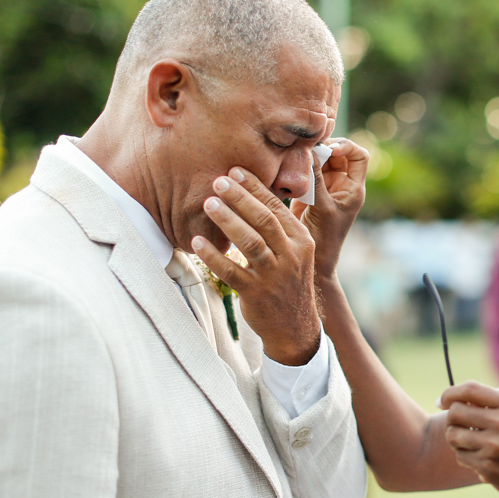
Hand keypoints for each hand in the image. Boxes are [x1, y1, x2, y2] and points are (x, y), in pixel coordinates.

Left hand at [194, 167, 319, 365]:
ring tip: (208, 203)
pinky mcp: (257, 294)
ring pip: (250, 243)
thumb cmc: (288, 282)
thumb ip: (279, 228)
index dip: (256, 187)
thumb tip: (254, 194)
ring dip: (227, 220)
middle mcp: (291, 256)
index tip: (236, 170)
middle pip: (264, 220)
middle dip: (241, 198)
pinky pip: (232, 271)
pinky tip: (197, 242)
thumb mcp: (295, 253)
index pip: (278, 208)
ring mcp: (275, 276)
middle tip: (219, 180)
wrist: (296, 327)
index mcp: (301, 241)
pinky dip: (213, 256)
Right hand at [297, 138, 367, 280]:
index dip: (346, 147)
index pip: (358, 156)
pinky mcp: (307, 191)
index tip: (331, 150)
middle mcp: (340, 184)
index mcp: (352, 188)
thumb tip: (311, 151)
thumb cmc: (324, 238)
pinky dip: (296, 166)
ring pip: (318, 160)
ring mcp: (323, 187)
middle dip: (322, 148)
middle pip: (335, 153)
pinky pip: (304, 171)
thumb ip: (317, 181)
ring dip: (308, 156)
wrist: (311, 259)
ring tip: (295, 156)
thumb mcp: (322, 208)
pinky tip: (286, 166)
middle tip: (306, 149)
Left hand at [439, 382, 498, 497]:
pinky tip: (479, 459)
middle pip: (456, 411)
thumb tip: (453, 400)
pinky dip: (464, 456)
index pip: (471, 389)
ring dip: (455, 438)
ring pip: (452, 434)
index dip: (451, 393)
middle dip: (452, 418)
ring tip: (469, 443)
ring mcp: (495, 446)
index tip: (443, 400)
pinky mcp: (488, 467)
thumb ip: (493, 406)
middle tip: (458, 426)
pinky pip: (459, 455)